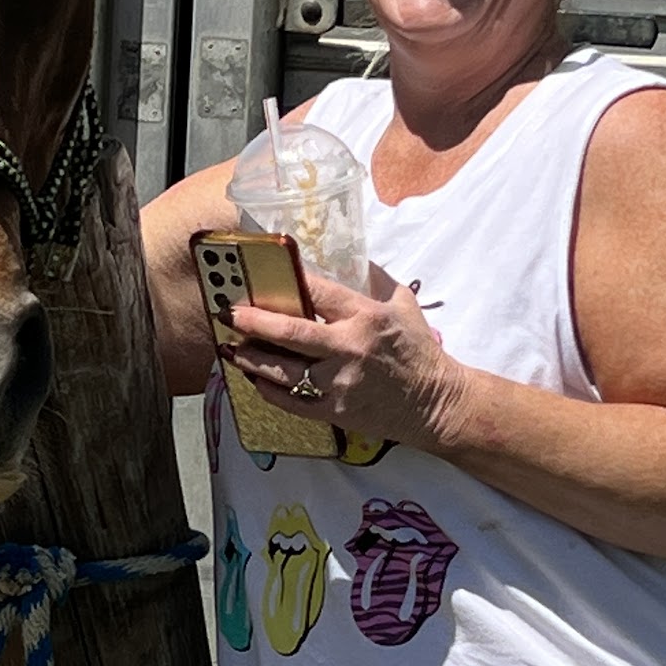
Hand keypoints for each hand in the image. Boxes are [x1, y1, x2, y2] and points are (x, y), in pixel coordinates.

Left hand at [223, 266, 470, 453]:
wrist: (437, 403)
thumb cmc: (419, 351)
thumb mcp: (403, 305)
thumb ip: (375, 280)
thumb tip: (348, 254)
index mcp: (365, 316)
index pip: (317, 291)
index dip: (286, 280)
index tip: (259, 274)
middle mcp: (349, 347)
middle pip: (290, 331)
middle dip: (253, 321)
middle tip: (228, 313)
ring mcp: (339, 382)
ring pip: (282, 370)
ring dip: (250, 358)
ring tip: (229, 348)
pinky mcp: (335, 411)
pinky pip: (290, 402)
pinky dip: (267, 389)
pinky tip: (253, 378)